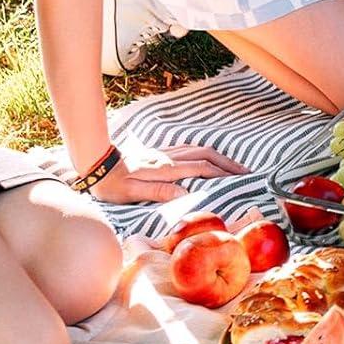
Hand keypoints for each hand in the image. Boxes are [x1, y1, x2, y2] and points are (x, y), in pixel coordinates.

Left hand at [90, 141, 246, 204]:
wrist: (97, 163)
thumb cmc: (112, 184)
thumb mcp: (132, 193)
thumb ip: (159, 192)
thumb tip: (185, 193)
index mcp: (166, 169)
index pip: (202, 169)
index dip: (223, 174)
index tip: (241, 179)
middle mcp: (170, 157)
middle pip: (207, 155)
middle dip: (229, 163)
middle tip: (246, 172)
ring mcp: (167, 153)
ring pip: (201, 150)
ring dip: (220, 157)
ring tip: (234, 167)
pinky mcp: (162, 153)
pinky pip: (191, 150)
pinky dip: (207, 153)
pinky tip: (210, 159)